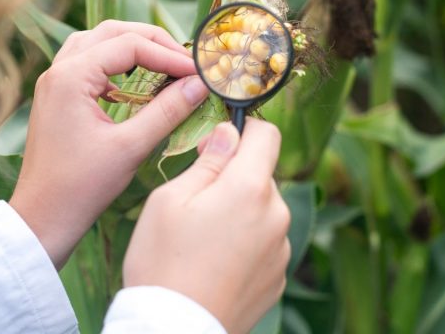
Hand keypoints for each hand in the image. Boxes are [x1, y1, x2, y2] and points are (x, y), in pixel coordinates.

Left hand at [10, 20, 209, 268]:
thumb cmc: (81, 187)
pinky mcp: (57, 97)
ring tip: (164, 64)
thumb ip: (167, 111)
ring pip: (98, 42)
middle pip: (112, 33)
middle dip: (152, 42)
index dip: (169, 55)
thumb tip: (199, 84)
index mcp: (71, 77)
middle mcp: (59, 71)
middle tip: (185, 61)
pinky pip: (88, 63)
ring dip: (132, 47)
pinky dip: (115, 64)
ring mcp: (54, 82)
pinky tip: (135, 85)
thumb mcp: (131, 147)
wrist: (42, 218)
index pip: (130, 45)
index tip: (198, 72)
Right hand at [122, 119, 291, 333]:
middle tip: (196, 201)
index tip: (216, 145)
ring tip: (203, 240)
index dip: (242, 131)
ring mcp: (280, 248)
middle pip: (262, 175)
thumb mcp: (170, 200)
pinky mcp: (278, 276)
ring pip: (263, 210)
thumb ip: (207, 161)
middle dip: (234, 178)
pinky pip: (264, 243)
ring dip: (241, 212)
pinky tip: (215, 262)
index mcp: (250, 188)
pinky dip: (245, 244)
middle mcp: (276, 215)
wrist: (174, 330)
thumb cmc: (163, 263)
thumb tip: (228, 134)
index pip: (268, 135)